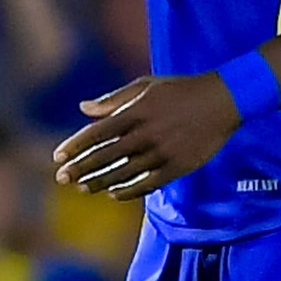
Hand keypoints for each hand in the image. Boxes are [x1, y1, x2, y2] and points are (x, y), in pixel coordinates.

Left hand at [54, 74, 239, 198]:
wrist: (223, 100)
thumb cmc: (180, 90)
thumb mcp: (146, 86)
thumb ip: (113, 99)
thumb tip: (83, 108)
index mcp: (136, 112)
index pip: (96, 133)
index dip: (74, 146)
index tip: (57, 157)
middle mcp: (146, 133)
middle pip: (105, 156)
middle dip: (80, 168)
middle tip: (61, 179)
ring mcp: (162, 152)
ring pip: (123, 173)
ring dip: (100, 182)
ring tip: (84, 188)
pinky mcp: (178, 166)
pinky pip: (148, 184)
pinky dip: (129, 191)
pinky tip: (114, 193)